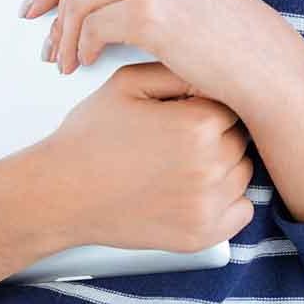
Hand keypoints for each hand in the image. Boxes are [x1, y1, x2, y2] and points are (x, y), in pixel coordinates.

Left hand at [23, 0, 287, 109]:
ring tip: (65, 57)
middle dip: (55, 11)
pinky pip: (92, 29)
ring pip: (80, 2)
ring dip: (66, 36)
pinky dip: (83, 48)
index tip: (39, 0)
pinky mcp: (146, 10)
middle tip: (48, 39)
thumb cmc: (220, 19)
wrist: (256, 55)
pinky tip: (86, 59)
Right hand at [38, 63, 253, 252]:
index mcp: (197, 124)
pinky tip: (193, 190)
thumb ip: (177, 71)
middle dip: (216, 135)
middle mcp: (209, 166)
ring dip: (224, 167)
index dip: (208, 105)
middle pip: (240, 139)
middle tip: (177, 139)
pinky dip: (227, 201)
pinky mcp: (201, 235)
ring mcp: (207, 205)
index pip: (234, 104)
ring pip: (243, 173)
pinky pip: (242, 212)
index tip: (185, 111)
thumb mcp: (128, 83)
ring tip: (180, 164)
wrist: (61, 192)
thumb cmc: (90, 137)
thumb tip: (212, 67)